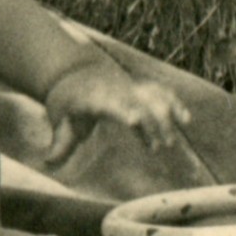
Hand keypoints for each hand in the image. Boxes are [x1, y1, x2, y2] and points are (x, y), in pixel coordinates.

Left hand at [43, 61, 190, 165]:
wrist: (73, 71)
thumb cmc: (67, 101)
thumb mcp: (60, 120)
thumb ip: (60, 143)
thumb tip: (48, 164)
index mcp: (93, 97)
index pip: (109, 103)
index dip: (123, 111)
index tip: (136, 121)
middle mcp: (115, 89)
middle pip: (137, 103)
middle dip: (150, 123)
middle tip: (159, 147)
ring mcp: (128, 86)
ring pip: (152, 96)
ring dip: (164, 117)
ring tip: (170, 143)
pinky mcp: (138, 87)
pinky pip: (159, 91)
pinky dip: (173, 102)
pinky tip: (186, 119)